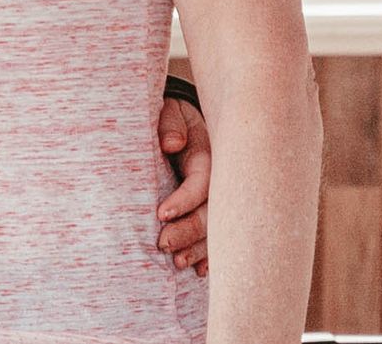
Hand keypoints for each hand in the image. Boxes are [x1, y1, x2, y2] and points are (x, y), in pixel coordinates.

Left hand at [157, 95, 210, 275]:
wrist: (187, 118)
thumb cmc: (174, 115)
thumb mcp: (171, 111)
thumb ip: (170, 124)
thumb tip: (171, 144)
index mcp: (210, 157)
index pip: (201, 183)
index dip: (183, 200)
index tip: (161, 214)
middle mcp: (219, 182)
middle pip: (211, 213)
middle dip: (188, 232)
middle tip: (162, 245)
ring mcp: (221, 199)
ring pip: (216, 231)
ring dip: (198, 249)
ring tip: (177, 262)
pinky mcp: (217, 212)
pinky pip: (218, 237)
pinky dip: (209, 255)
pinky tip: (199, 270)